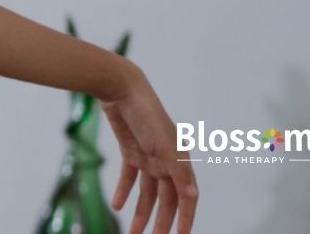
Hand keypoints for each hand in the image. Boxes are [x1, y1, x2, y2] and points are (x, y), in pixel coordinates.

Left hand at [99, 66, 199, 232]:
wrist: (122, 90)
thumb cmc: (148, 114)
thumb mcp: (165, 144)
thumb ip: (179, 169)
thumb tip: (193, 194)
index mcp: (180, 160)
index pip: (186, 196)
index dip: (185, 217)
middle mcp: (167, 161)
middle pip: (166, 199)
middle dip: (161, 221)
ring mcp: (149, 157)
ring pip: (147, 192)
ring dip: (141, 212)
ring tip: (133, 232)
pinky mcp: (131, 151)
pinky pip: (129, 177)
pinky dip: (123, 191)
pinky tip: (117, 205)